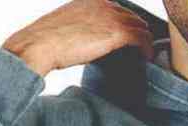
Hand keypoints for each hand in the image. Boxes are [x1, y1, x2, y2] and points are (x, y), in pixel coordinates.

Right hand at [2, 0, 154, 76]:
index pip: (118, 10)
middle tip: (141, 49)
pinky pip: (141, 38)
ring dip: (145, 42)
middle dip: (138, 32)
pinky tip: (147, 58)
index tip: (130, 40)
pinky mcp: (115, 32)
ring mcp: (110, 16)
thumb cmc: (48, 41)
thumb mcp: (68, 27)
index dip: (126, 25)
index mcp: (91, 0)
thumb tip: (90, 43)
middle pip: (132, 16)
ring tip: (146, 55)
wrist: (40, 44)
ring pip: (140, 26)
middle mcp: (102, 4)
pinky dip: (147, 49)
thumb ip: (84, 29)